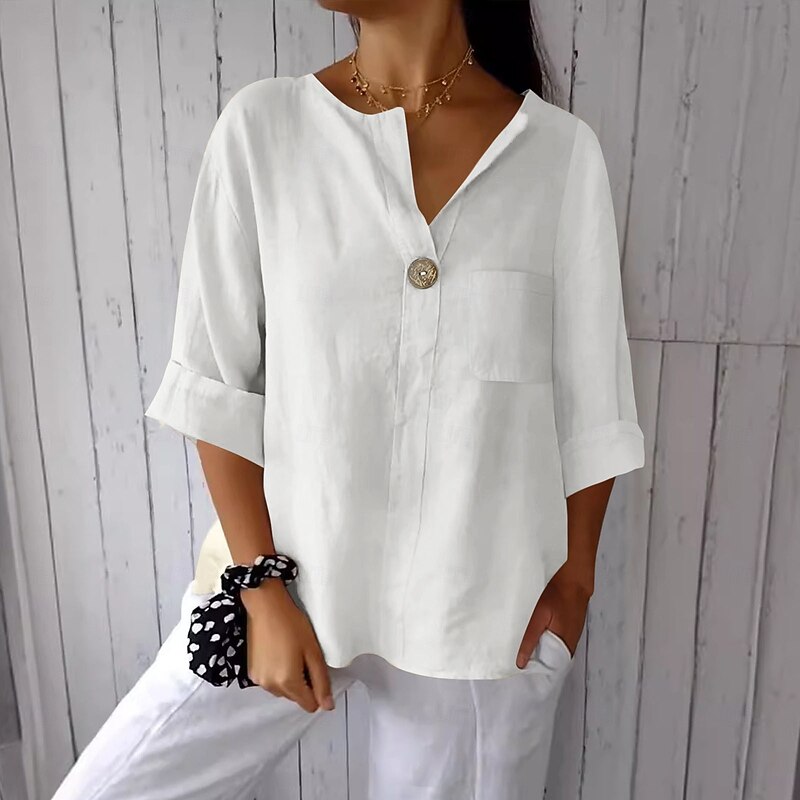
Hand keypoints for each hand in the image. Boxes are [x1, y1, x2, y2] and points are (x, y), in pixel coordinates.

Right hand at [241, 579, 334, 712]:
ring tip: (290, 653)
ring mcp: (258, 680)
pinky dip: (276, 674)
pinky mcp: (251, 672)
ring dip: (289, 679)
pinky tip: (278, 654)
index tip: (316, 669)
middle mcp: (271, 687)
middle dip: (303, 683)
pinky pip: (270, 682)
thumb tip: (328, 706)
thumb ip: (321, 681)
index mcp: (288, 682)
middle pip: (296, 698)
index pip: (310, 705)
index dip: (318, 690)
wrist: (265, 606)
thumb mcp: (313, 651)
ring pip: (282, 691)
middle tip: (303, 657)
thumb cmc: (291, 623)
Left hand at [516, 564, 591, 668]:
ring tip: (526, 650)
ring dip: (544, 651)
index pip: (549, 670)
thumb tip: (521, 662)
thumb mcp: (539, 616)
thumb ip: (530, 638)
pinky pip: (560, 640)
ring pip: (556, 650)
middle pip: (553, 661)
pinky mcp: (573, 627)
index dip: (535, 672)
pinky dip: (550, 641)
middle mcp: (570, 644)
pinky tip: (540, 635)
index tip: (521, 673)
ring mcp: (573, 635)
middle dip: (538, 662)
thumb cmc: (557, 594)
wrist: (575, 578)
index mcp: (563, 646)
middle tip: (519, 661)